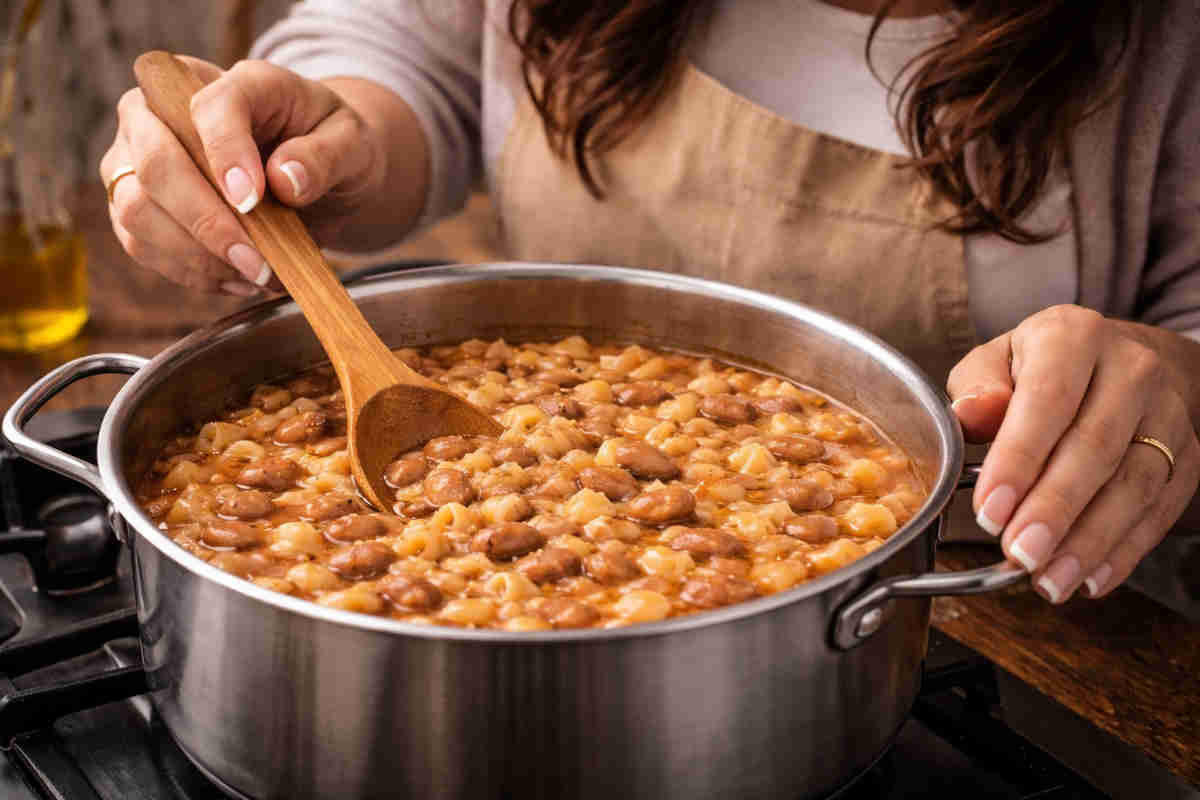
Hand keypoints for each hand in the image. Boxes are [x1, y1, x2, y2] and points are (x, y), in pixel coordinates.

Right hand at [99, 57, 381, 294]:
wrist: (314, 173)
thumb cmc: (329, 147)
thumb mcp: (352, 143)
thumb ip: (325, 155)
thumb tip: (285, 180)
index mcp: (231, 84)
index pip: (209, 109)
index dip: (226, 155)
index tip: (252, 202)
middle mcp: (165, 111)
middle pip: (156, 164)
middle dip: (206, 223)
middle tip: (258, 264)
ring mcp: (139, 157)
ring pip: (135, 210)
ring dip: (194, 255)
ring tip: (253, 275)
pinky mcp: (135, 202)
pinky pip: (140, 244)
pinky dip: (188, 271)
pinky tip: (235, 279)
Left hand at [948, 305, 1199, 602]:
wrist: (1118, 362)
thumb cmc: (1036, 371)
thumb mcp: (994, 362)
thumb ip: (977, 389)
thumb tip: (973, 413)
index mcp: (1072, 336)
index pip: (1047, 398)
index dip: (1018, 459)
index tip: (989, 511)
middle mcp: (1131, 368)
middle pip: (1096, 447)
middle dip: (1055, 509)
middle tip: (1019, 554)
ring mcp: (1167, 413)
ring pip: (1135, 483)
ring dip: (1091, 540)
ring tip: (1049, 579)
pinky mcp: (1188, 454)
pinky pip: (1162, 507)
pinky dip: (1125, 550)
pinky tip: (1091, 578)